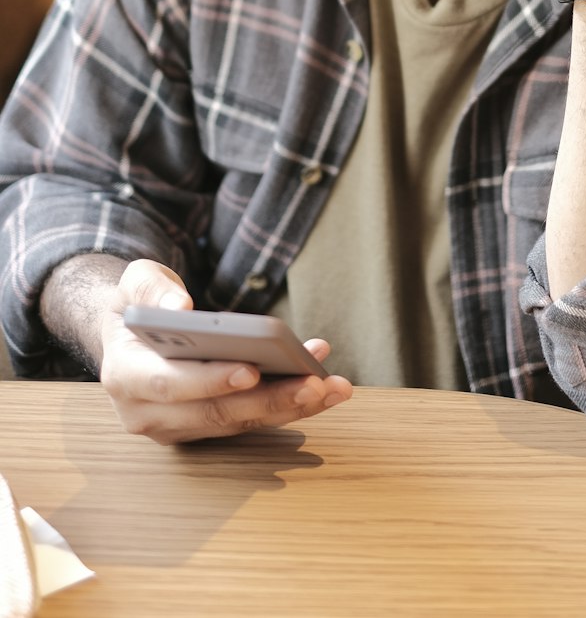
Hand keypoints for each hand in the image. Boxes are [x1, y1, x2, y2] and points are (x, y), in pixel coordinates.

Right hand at [100, 260, 351, 443]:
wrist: (128, 337)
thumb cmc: (138, 307)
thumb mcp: (134, 282)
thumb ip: (151, 289)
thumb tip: (179, 307)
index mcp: (125, 375)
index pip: (170, 384)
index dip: (211, 380)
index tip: (252, 370)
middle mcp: (146, 413)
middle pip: (214, 412)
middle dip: (269, 399)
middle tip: (315, 383)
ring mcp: (174, 428)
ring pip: (237, 423)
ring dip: (289, 407)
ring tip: (332, 386)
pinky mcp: (201, 431)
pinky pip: (247, 422)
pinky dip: (286, 406)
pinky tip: (321, 387)